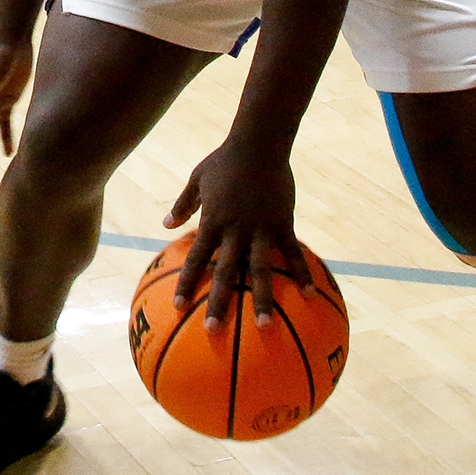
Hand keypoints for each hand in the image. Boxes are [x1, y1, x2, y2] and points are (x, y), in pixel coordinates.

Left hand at [165, 136, 297, 328]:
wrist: (258, 143)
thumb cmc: (224, 160)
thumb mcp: (197, 179)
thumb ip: (183, 205)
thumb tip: (166, 225)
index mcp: (213, 222)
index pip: (196, 259)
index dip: (187, 284)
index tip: (178, 307)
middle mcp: (235, 231)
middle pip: (224, 273)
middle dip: (218, 303)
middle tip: (213, 331)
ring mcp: (260, 229)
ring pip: (260, 271)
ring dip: (261, 299)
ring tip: (264, 326)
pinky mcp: (282, 223)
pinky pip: (292, 253)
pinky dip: (300, 273)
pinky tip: (309, 294)